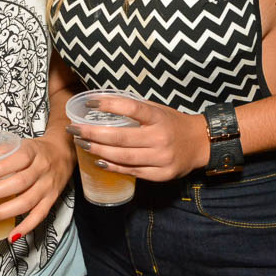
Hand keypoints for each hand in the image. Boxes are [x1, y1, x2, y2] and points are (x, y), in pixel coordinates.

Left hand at [0, 135, 73, 241]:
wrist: (64, 152)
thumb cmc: (35, 150)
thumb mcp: (16, 144)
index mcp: (32, 151)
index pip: (19, 159)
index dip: (1, 168)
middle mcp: (42, 169)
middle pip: (20, 183)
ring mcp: (47, 186)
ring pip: (27, 201)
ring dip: (4, 212)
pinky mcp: (51, 200)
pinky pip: (39, 216)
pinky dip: (26, 227)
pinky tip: (11, 235)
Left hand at [65, 96, 207, 181]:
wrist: (200, 144)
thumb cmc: (173, 123)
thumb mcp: (158, 110)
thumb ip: (136, 108)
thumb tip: (104, 101)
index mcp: (158, 117)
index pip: (131, 108)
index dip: (109, 104)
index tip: (90, 101)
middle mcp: (160, 138)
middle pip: (120, 137)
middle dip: (93, 133)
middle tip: (74, 129)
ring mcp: (161, 158)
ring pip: (123, 157)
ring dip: (98, 150)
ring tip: (81, 143)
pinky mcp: (161, 174)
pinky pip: (132, 171)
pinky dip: (113, 167)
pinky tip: (98, 161)